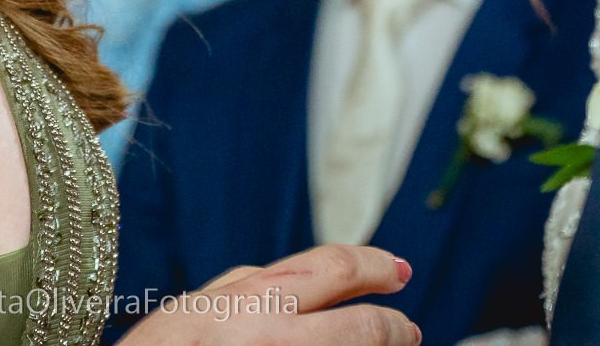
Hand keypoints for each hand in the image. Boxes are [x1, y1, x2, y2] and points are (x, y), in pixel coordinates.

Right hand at [118, 244, 418, 345]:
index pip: (333, 268)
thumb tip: (279, 277)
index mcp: (250, 299)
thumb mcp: (191, 309)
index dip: (374, 266)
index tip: (395, 272)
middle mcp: (273, 332)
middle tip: (408, 328)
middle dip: (393, 322)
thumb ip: (241, 288)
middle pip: (361, 321)